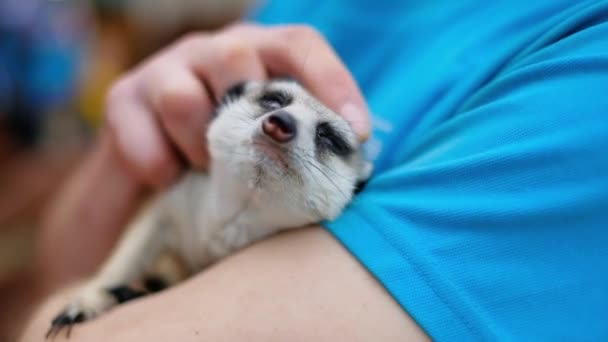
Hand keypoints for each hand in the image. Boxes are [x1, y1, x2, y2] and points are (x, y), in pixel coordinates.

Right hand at [105, 23, 369, 186]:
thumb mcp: (271, 149)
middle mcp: (212, 50)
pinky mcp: (122, 99)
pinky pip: (141, 137)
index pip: (300, 46)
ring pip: (183, 98)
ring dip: (202, 149)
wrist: (153, 187)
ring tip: (209, 172)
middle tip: (259, 160)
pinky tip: (171, 179)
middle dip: (249, 120)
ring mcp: (163, 69)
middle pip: (236, 59)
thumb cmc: (227, 163)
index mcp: (258, 54)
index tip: (355, 133)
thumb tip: (348, 161)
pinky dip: (161, 168)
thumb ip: (301, 143)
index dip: (331, 83)